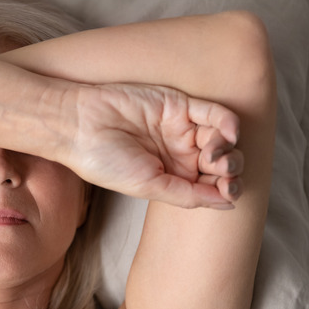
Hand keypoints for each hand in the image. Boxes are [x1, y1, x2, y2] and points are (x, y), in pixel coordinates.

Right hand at [67, 84, 242, 208]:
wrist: (80, 126)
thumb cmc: (105, 162)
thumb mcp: (149, 187)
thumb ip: (190, 195)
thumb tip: (229, 203)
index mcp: (171, 178)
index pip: (211, 185)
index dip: (226, 189)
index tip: (228, 191)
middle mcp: (179, 154)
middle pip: (221, 163)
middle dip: (229, 169)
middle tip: (221, 172)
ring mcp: (180, 129)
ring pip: (222, 138)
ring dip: (228, 149)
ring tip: (213, 155)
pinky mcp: (179, 105)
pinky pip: (214, 113)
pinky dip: (228, 123)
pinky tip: (227, 134)